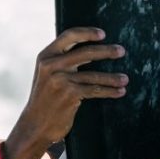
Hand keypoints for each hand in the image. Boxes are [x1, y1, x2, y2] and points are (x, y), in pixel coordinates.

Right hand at [9, 28, 126, 157]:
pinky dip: (109, 91)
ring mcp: (60, 80)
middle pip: (86, 52)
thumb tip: (94, 44)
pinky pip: (95, 90)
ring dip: (113, 78)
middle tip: (122, 51)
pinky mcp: (69, 94)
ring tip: (125, 79)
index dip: (87, 32)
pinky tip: (120, 91)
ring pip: (94, 75)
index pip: (69, 35)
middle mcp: (51, 65)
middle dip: (107, 51)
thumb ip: (63, 58)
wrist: (34, 126)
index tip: (103, 34)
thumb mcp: (48, 73)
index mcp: (46, 56)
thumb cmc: (46, 96)